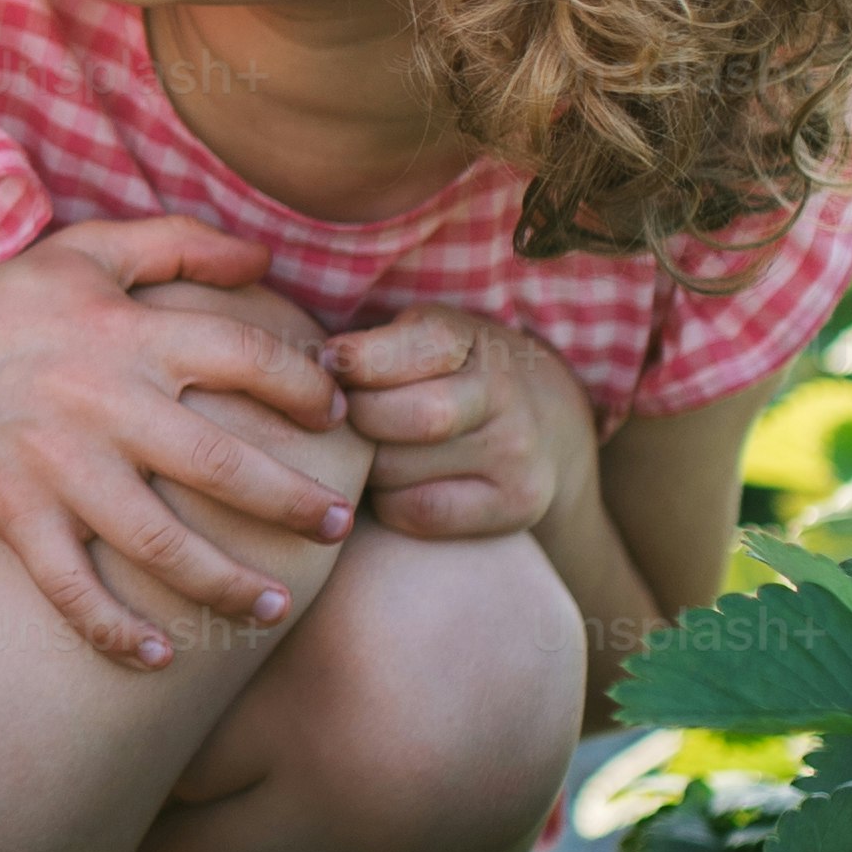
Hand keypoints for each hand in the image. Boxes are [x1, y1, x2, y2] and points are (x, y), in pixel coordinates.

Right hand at [0, 216, 357, 667]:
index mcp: (130, 335)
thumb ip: (178, 244)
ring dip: (224, 584)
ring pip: (159, 544)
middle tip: (340, 526)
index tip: (335, 416)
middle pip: (221, 466)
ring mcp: (59, 468)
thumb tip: (263, 258)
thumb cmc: (3, 308)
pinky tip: (158, 659)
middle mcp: (103, 404)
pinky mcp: (17, 517)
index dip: (303, 387)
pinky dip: (112, 630)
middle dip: (292, 504)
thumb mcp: (86, 252)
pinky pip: (71, 587)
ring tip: (273, 607)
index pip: (244, 358)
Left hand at [319, 302, 596, 542]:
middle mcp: (503, 393)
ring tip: (369, 453)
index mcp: (471, 338)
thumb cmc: (451, 375)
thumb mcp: (423, 339)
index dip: (358, 360)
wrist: (548, 424)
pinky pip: (420, 512)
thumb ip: (373, 347)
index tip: (329, 366)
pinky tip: (395, 486)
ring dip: (366, 467)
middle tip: (339, 423)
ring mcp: (516, 451)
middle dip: (355, 421)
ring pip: (399, 469)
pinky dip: (390, 504)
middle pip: (398, 416)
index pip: (413, 346)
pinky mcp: (517, 502)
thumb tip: (304, 369)